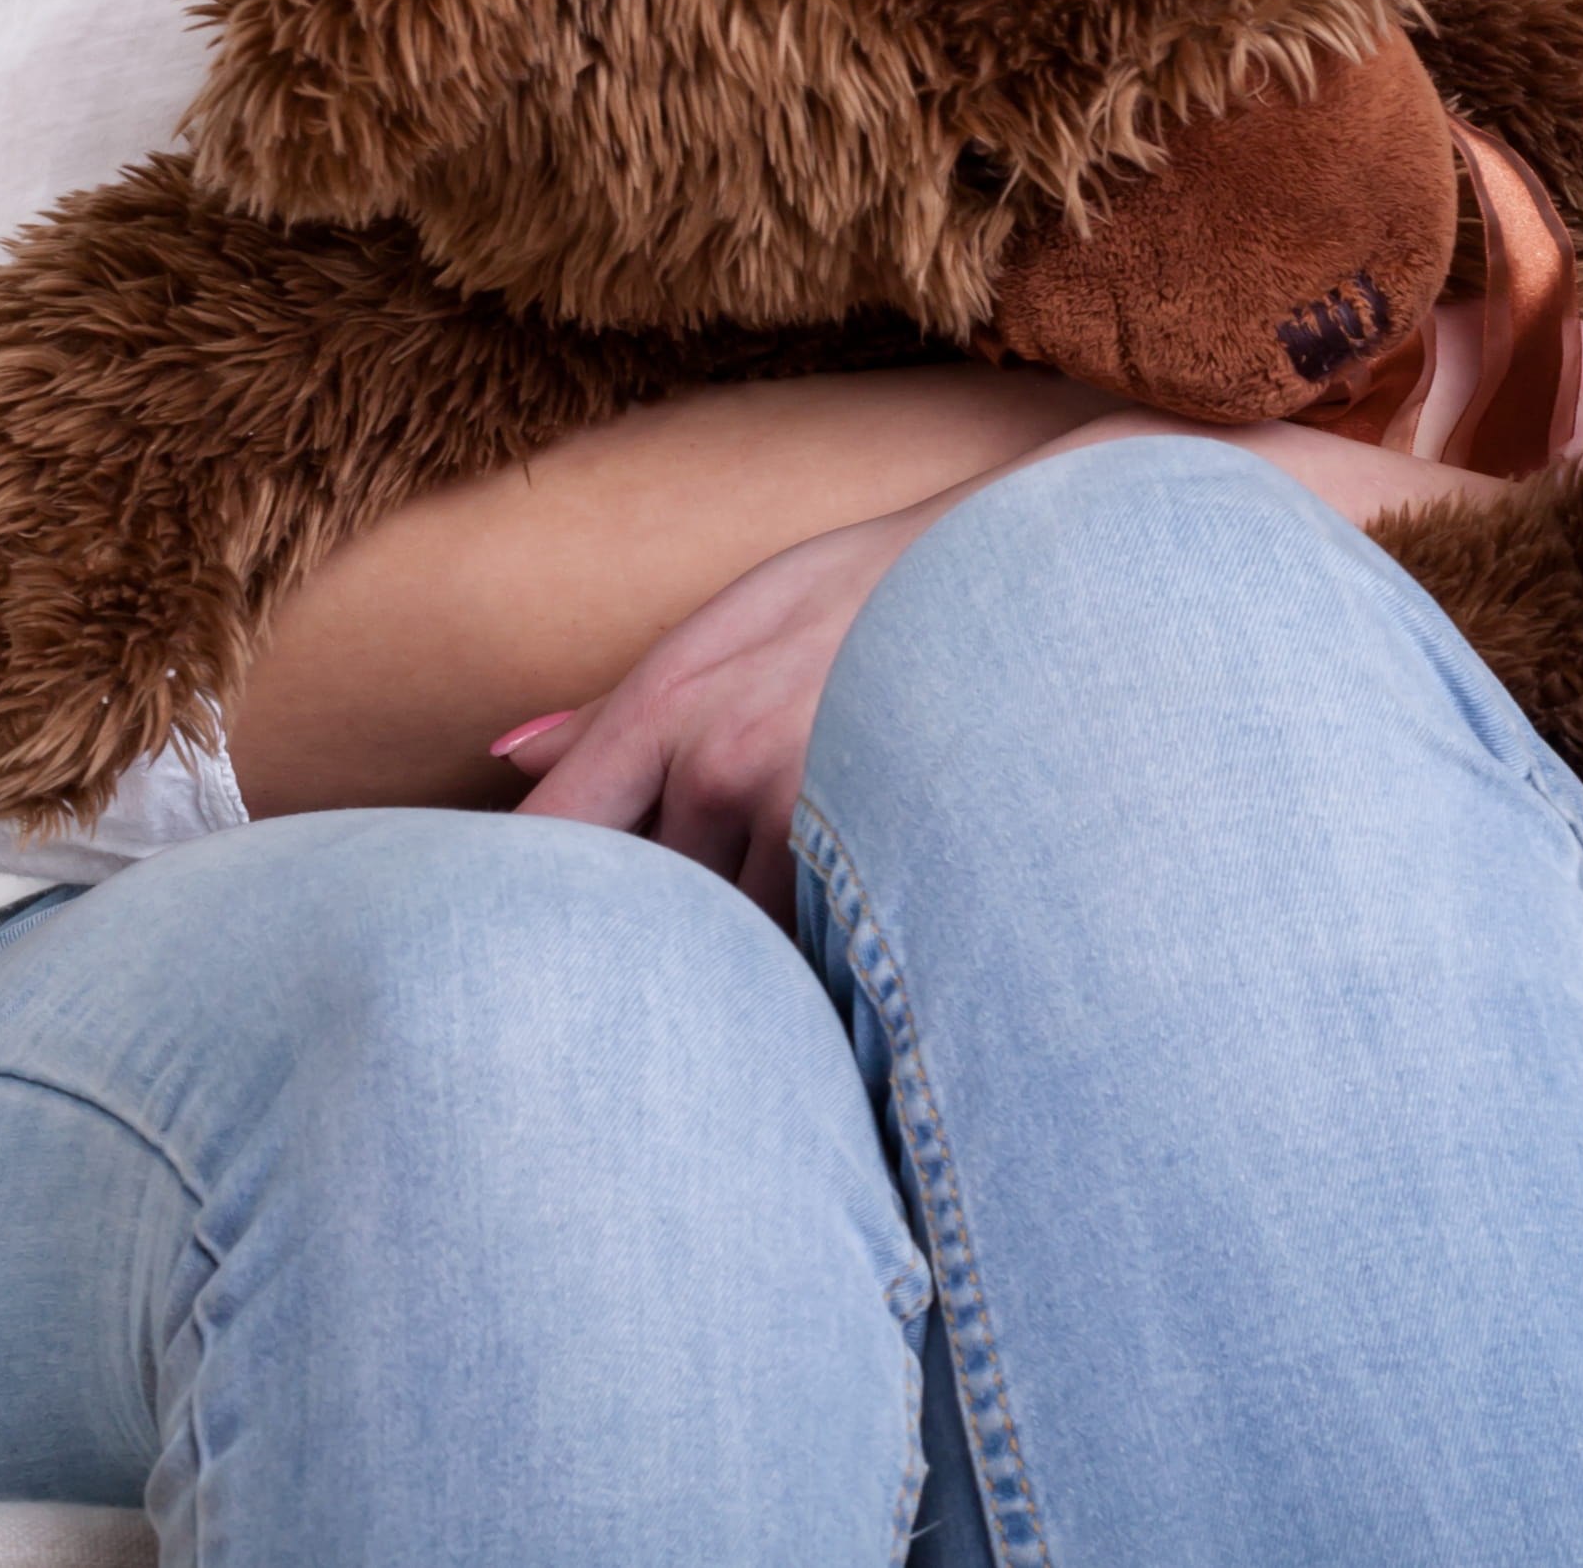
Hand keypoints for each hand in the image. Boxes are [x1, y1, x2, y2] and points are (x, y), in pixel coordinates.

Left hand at [497, 416, 1522, 915]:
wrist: (1080, 562)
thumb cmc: (905, 583)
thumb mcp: (758, 609)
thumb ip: (625, 700)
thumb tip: (502, 754)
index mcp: (679, 696)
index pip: (550, 842)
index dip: (533, 915)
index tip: (524, 959)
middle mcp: (726, 756)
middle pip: (641, 918)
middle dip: (650, 961)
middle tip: (637, 1021)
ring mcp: (814, 810)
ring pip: (736, 951)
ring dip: (747, 983)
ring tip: (784, 991)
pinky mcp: (899, 862)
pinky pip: (827, 965)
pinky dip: (828, 987)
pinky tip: (858, 984)